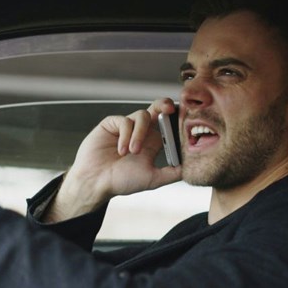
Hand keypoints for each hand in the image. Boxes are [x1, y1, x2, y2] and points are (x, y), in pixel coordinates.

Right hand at [45, 99, 181, 221]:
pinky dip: (125, 135)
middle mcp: (140, 131)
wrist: (96, 183)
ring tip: (132, 152)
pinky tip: (120, 150)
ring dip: (139, 134)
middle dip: (164, 105)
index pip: (168, 124)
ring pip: (142, 115)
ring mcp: (125, 127)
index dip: (176, 119)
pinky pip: (124, 121)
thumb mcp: (152, 179)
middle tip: (169, 109)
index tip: (184, 120)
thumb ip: (171, 173)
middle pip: (157, 109)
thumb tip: (191, 168)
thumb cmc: (121, 182)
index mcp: (152, 142)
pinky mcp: (111, 124)